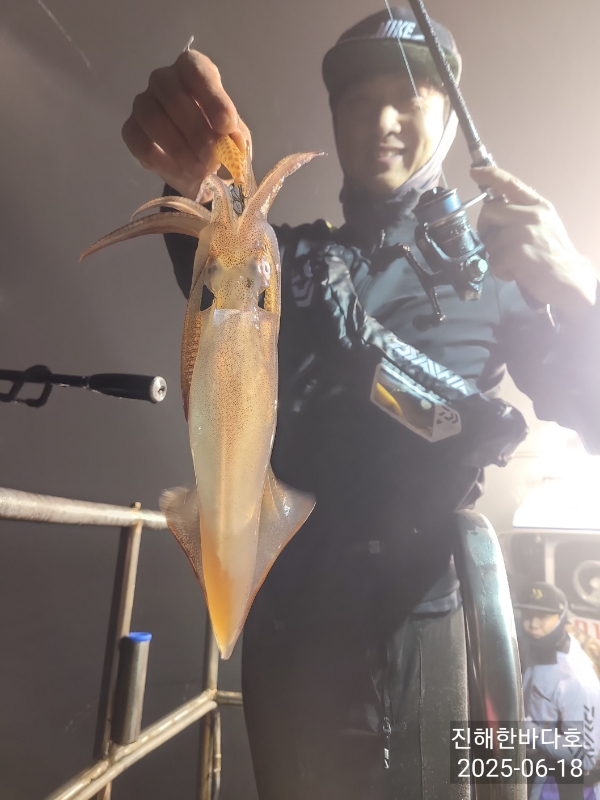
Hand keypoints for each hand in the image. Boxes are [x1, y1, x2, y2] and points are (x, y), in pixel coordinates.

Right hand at [122, 49, 250, 199]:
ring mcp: (143, 103)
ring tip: (200, 170)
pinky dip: (164, 162)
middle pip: (172, 96)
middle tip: (213, 159)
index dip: (213, 98)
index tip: (226, 126)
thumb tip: (233, 141)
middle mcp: (164, 80)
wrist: (199, 169)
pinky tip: (182, 173)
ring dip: (179, 149)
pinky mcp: (131, 130)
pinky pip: (141, 143)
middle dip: (196, 131)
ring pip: (153, 119)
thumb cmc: (218, 141)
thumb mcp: (235, 138)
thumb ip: (235, 136)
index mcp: (192, 71)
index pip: (197, 71)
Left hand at [471, 165, 596, 320]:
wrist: (570, 279)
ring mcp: (524, 233)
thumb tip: (495, 209)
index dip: (490, 175)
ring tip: (514, 262)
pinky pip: (493, 261)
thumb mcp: (545, 224)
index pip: (510, 183)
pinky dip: (500, 271)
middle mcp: (532, 215)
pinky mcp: (517, 253)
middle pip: (489, 211)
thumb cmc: (554, 254)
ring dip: (496, 256)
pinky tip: (515, 273)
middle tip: (492, 241)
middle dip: (484, 228)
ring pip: (489, 241)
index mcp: (539, 206)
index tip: (475, 172)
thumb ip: (523, 213)